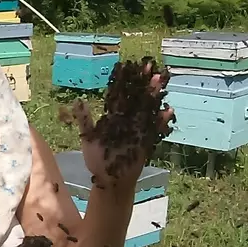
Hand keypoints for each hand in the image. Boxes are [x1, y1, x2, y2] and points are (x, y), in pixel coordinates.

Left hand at [72, 58, 174, 190]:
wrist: (109, 181)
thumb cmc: (96, 160)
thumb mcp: (87, 139)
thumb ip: (84, 120)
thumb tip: (79, 99)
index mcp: (113, 117)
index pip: (120, 94)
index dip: (126, 81)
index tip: (130, 65)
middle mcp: (127, 121)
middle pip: (137, 97)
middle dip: (144, 82)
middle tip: (151, 65)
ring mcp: (138, 130)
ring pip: (147, 109)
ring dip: (154, 95)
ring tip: (160, 80)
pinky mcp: (146, 141)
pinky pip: (155, 129)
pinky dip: (161, 121)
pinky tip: (168, 110)